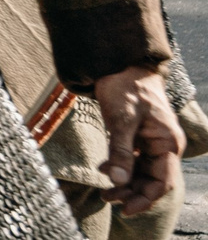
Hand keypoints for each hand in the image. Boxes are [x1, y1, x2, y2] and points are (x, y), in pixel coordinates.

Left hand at [94, 68, 181, 212]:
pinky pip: (135, 158)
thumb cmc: (124, 87)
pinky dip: (121, 166)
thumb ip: (120, 151)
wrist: (121, 63)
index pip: (162, 182)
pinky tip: (104, 168)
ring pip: (142, 171)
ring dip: (125, 182)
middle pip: (152, 179)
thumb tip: (116, 180)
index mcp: (167, 143)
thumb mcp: (121, 120)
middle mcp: (164, 145)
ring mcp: (153, 140)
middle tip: (107, 198)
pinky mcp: (141, 135)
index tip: (125, 209)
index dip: (145, 198)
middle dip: (132, 192)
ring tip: (104, 191)